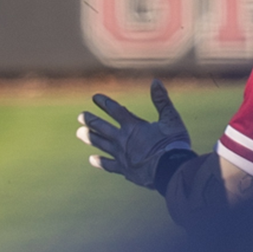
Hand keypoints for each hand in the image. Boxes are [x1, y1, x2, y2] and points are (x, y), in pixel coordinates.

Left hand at [78, 80, 192, 189]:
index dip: (104, 103)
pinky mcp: (125, 169)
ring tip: (79, 133)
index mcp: (133, 126)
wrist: (171, 170)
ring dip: (90, 137)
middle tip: (80, 116)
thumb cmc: (173, 144)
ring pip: (101, 144)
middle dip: (91, 120)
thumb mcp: (171, 119)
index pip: (115, 110)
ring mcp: (122, 155)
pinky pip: (109, 165)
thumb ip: (162, 101)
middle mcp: (123, 139)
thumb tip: (155, 81)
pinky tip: (92, 160)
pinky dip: (100, 162)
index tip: (94, 97)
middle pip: (102, 127)